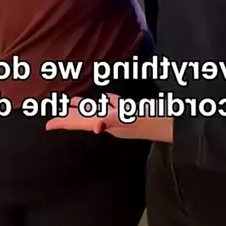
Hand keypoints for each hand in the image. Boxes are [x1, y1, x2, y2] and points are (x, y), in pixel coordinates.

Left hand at [45, 94, 172, 142]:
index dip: (64, 123)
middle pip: (86, 119)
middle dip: (69, 117)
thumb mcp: (133, 117)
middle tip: (52, 117)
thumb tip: (96, 127)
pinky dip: (109, 103)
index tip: (47, 126)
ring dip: (85, 109)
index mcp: (109, 123)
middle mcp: (114, 122)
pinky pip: (118, 107)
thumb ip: (114, 119)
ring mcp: (125, 117)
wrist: (178, 125)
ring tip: (72, 103)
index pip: (80, 123)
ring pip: (100, 112)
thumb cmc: (155, 120)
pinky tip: (108, 98)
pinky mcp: (136, 112)